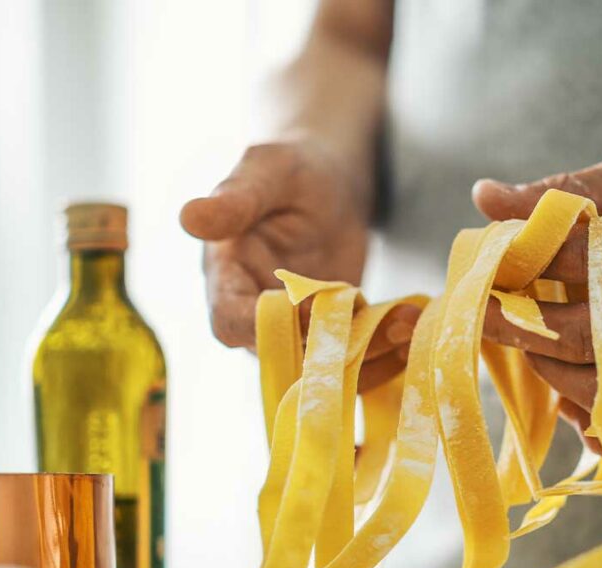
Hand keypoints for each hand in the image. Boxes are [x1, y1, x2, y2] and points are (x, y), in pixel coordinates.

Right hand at [181, 140, 417, 390]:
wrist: (330, 180)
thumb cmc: (291, 168)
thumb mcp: (266, 173)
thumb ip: (236, 200)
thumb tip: (188, 217)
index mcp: (226, 277)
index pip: (229, 323)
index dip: (267, 327)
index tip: (311, 309)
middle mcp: (255, 312)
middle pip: (282, 355)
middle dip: (330, 349)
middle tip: (379, 328)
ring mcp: (295, 328)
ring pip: (322, 365)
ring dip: (367, 355)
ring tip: (405, 327)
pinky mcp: (332, 333)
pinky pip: (351, 357)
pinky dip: (383, 351)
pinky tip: (412, 326)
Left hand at [475, 144, 601, 469]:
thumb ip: (573, 189)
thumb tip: (485, 197)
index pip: (583, 261)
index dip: (521, 266)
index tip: (488, 270)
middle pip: (590, 336)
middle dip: (519, 328)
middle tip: (489, 317)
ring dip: (555, 379)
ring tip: (536, 351)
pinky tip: (583, 410)